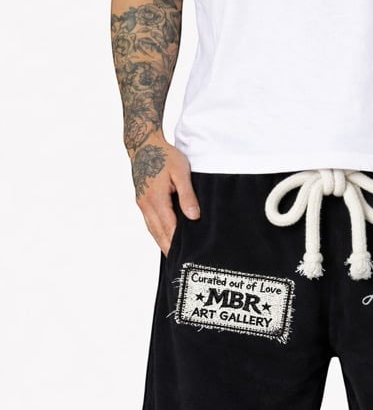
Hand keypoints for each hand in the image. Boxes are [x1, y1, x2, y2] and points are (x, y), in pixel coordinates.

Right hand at [130, 134, 199, 255]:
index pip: (169, 229)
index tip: (186, 258)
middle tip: (181, 265)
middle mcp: (146, 205)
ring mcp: (142, 204)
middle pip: (159, 234)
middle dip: (170, 250)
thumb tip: (194, 217)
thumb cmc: (164, 155)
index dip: (177, 245)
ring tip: (175, 258)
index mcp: (156, 199)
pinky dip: (158, 234)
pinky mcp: (142, 201)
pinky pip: (150, 223)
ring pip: (153, 230)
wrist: (143, 144)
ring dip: (163, 244)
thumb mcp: (181, 171)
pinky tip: (166, 240)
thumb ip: (187, 195)